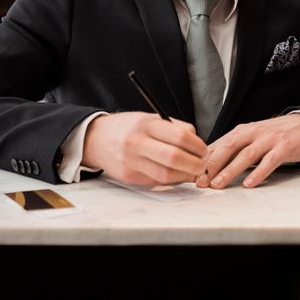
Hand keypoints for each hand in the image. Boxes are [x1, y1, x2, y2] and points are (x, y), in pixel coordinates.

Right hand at [81, 112, 206, 185]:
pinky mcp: (129, 177)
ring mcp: (132, 162)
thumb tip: (197, 140)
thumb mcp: (149, 118)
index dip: (197, 146)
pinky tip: (175, 174)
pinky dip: (171, 180)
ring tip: (191, 171)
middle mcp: (137, 143)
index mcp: (146, 125)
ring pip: (167, 175)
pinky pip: (156, 181)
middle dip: (195, 164)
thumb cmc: (128, 128)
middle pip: (175, 158)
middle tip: (202, 164)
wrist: (96, 139)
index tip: (203, 150)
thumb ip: (174, 127)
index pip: (180, 137)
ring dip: (185, 176)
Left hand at [196, 114, 299, 188]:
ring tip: (219, 184)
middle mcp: (252, 133)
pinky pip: (269, 161)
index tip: (191, 174)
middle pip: (227, 148)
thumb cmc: (274, 134)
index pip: (217, 145)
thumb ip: (233, 149)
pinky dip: (258, 173)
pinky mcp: (283, 147)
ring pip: (245, 155)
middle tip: (200, 181)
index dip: (203, 160)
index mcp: (241, 131)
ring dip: (230, 171)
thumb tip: (209, 164)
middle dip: (211, 166)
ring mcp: (268, 139)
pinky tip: (250, 184)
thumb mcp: (250, 137)